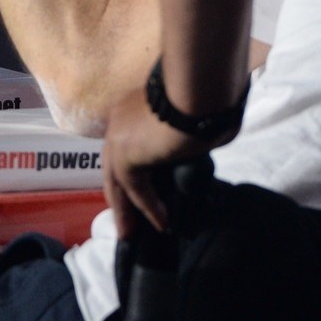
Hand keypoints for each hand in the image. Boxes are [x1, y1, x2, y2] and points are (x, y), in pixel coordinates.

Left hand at [101, 95, 214, 237]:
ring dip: (125, 208)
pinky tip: (160, 223)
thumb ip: (185, 129)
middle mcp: (120, 121)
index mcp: (133, 107)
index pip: (127, 143)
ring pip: (118, 180)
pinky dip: (148, 207)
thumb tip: (203, 138)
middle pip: (115, 165)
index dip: (132, 168)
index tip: (139, 188)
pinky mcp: (126, 154)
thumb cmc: (205, 93)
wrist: (198, 88)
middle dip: (120, 194)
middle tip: (125, 220)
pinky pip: (135, 187)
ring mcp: (118, 137)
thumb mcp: (192, 113)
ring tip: (131, 232)